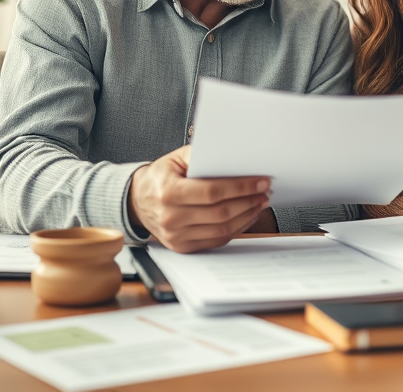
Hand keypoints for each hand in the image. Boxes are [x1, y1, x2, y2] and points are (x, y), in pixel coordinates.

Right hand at [128, 145, 270, 252]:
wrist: (137, 201)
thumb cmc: (161, 177)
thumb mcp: (176, 159)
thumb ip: (201, 156)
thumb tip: (233, 156)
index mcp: (169, 192)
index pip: (212, 192)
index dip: (240, 188)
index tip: (260, 181)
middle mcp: (171, 217)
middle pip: (220, 212)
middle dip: (248, 201)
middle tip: (265, 191)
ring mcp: (176, 236)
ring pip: (222, 229)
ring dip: (247, 215)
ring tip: (260, 202)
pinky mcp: (183, 246)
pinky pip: (216, 240)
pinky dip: (237, 229)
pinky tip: (247, 216)